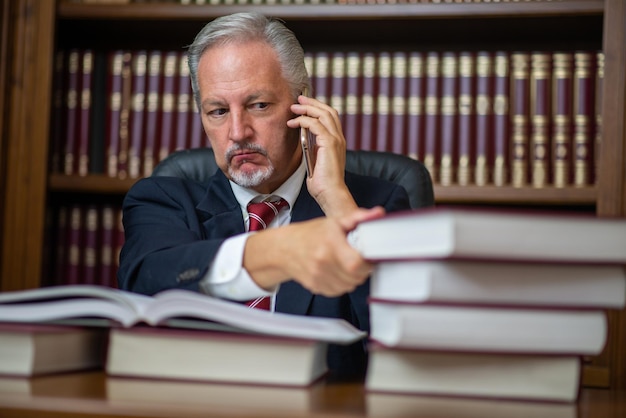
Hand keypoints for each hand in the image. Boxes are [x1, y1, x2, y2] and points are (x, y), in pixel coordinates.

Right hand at [244, 206, 384, 296]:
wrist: (284, 249)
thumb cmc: (310, 234)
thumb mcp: (334, 222)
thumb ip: (358, 218)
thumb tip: (378, 214)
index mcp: (330, 244)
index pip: (357, 263)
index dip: (367, 261)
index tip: (368, 255)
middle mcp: (323, 263)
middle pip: (356, 277)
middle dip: (362, 269)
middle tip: (359, 259)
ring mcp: (319, 277)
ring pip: (349, 286)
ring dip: (353, 278)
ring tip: (347, 264)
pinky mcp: (317, 287)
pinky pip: (339, 291)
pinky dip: (343, 284)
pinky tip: (338, 272)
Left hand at [288, 96, 356, 217]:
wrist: (330, 193)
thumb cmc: (322, 182)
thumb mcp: (316, 160)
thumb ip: (313, 148)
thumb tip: (304, 138)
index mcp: (337, 141)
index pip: (330, 117)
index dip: (317, 108)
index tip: (303, 106)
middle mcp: (339, 138)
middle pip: (328, 111)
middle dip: (312, 103)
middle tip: (298, 99)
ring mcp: (336, 140)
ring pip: (323, 114)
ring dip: (307, 109)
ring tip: (294, 108)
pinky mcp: (330, 143)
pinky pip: (316, 124)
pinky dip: (304, 120)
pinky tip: (294, 122)